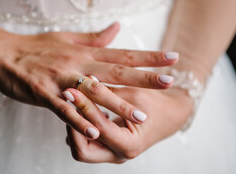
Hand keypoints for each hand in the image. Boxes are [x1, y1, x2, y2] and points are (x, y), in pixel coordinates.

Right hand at [0, 19, 178, 138]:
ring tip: (140, 115)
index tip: (172, 58)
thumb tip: (118, 28)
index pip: (122, 53)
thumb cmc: (35, 47)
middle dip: (144, 77)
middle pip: (115, 71)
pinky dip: (80, 120)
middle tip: (169, 82)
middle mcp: (77, 64)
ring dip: (117, 104)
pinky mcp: (44, 94)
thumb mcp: (67, 38)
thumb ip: (94, 37)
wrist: (1, 53)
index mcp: (84, 52)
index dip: (148, 56)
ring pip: (93, 93)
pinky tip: (96, 131)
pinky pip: (64, 109)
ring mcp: (61, 79)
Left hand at [65, 84, 193, 162]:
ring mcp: (111, 153)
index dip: (84, 108)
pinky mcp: (106, 146)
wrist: (169, 114)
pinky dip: (81, 125)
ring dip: (74, 125)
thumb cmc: (154, 103)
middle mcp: (118, 155)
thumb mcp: (134, 94)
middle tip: (67, 99)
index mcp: (129, 145)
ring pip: (81, 147)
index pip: (98, 128)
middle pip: (82, 151)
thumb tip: (84, 80)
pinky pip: (86, 141)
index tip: (72, 89)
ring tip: (72, 101)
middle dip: (72, 125)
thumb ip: (108, 92)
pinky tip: (81, 106)